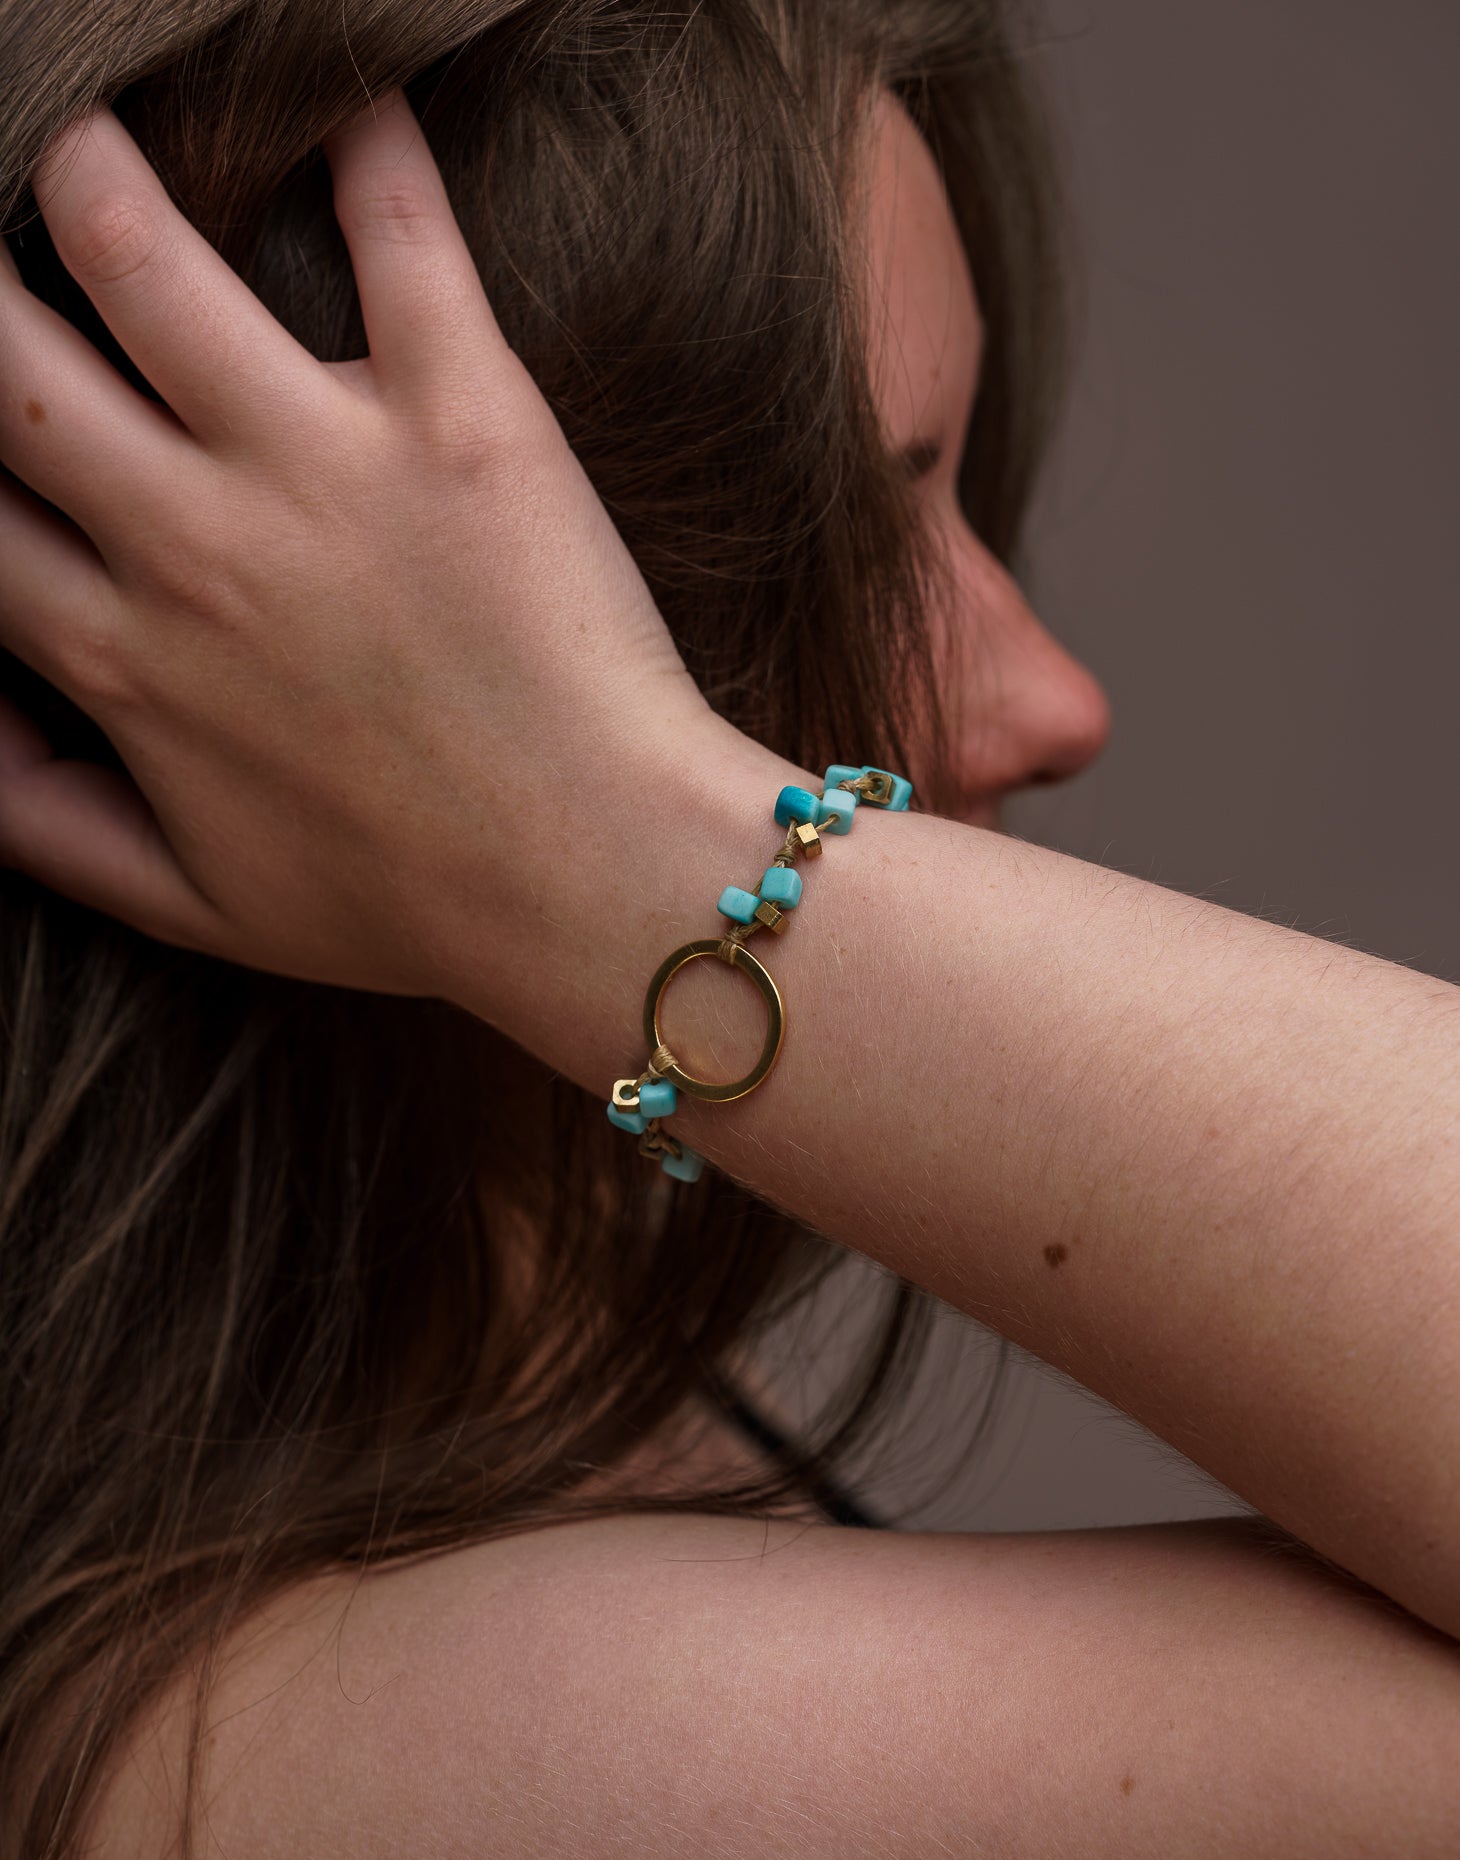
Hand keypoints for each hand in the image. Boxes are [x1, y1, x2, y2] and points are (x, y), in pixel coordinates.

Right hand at [0, 88, 714, 1003]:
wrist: (602, 884)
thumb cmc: (414, 903)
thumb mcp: (198, 907)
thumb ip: (46, 826)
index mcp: (123, 657)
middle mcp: (193, 540)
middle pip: (8, 357)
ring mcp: (324, 466)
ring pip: (140, 252)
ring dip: (91, 165)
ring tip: (87, 127)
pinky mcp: (464, 417)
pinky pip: (397, 234)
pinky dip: (366, 143)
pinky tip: (340, 92)